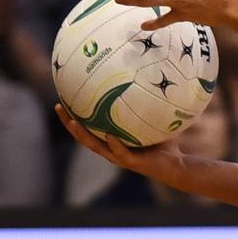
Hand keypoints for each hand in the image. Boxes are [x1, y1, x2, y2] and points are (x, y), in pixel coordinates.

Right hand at [55, 103, 183, 184]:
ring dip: (84, 135)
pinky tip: (110, 136)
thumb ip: (147, 100)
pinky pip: (122, 154)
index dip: (74, 115)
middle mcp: (112, 148)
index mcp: (112, 139)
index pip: (88, 127)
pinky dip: (115, 145)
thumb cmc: (165, 140)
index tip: (63, 98)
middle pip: (84, 136)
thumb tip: (146, 75)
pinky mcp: (134, 163)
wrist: (178, 163)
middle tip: (59, 107)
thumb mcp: (153, 117)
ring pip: (97, 147)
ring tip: (74, 122)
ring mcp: (121, 157)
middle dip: (69, 123)